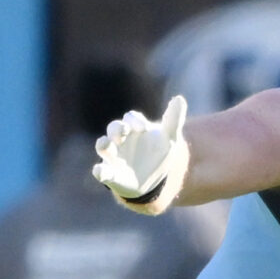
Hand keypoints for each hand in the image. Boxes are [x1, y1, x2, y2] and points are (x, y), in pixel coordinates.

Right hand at [92, 94, 189, 211]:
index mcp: (134, 128)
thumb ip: (173, 120)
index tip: (143, 128)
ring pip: (103, 146)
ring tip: (106, 143)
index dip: (134, 120)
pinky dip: (100, 171)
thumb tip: (179, 98)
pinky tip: (100, 171)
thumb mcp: (170, 138)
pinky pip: (101, 172)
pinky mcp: (110, 174)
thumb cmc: (158, 153)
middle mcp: (120, 140)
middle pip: (114, 128)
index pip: (131, 118)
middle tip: (124, 130)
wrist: (150, 179)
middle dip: (117, 129)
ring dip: (104, 144)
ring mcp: (113, 156)